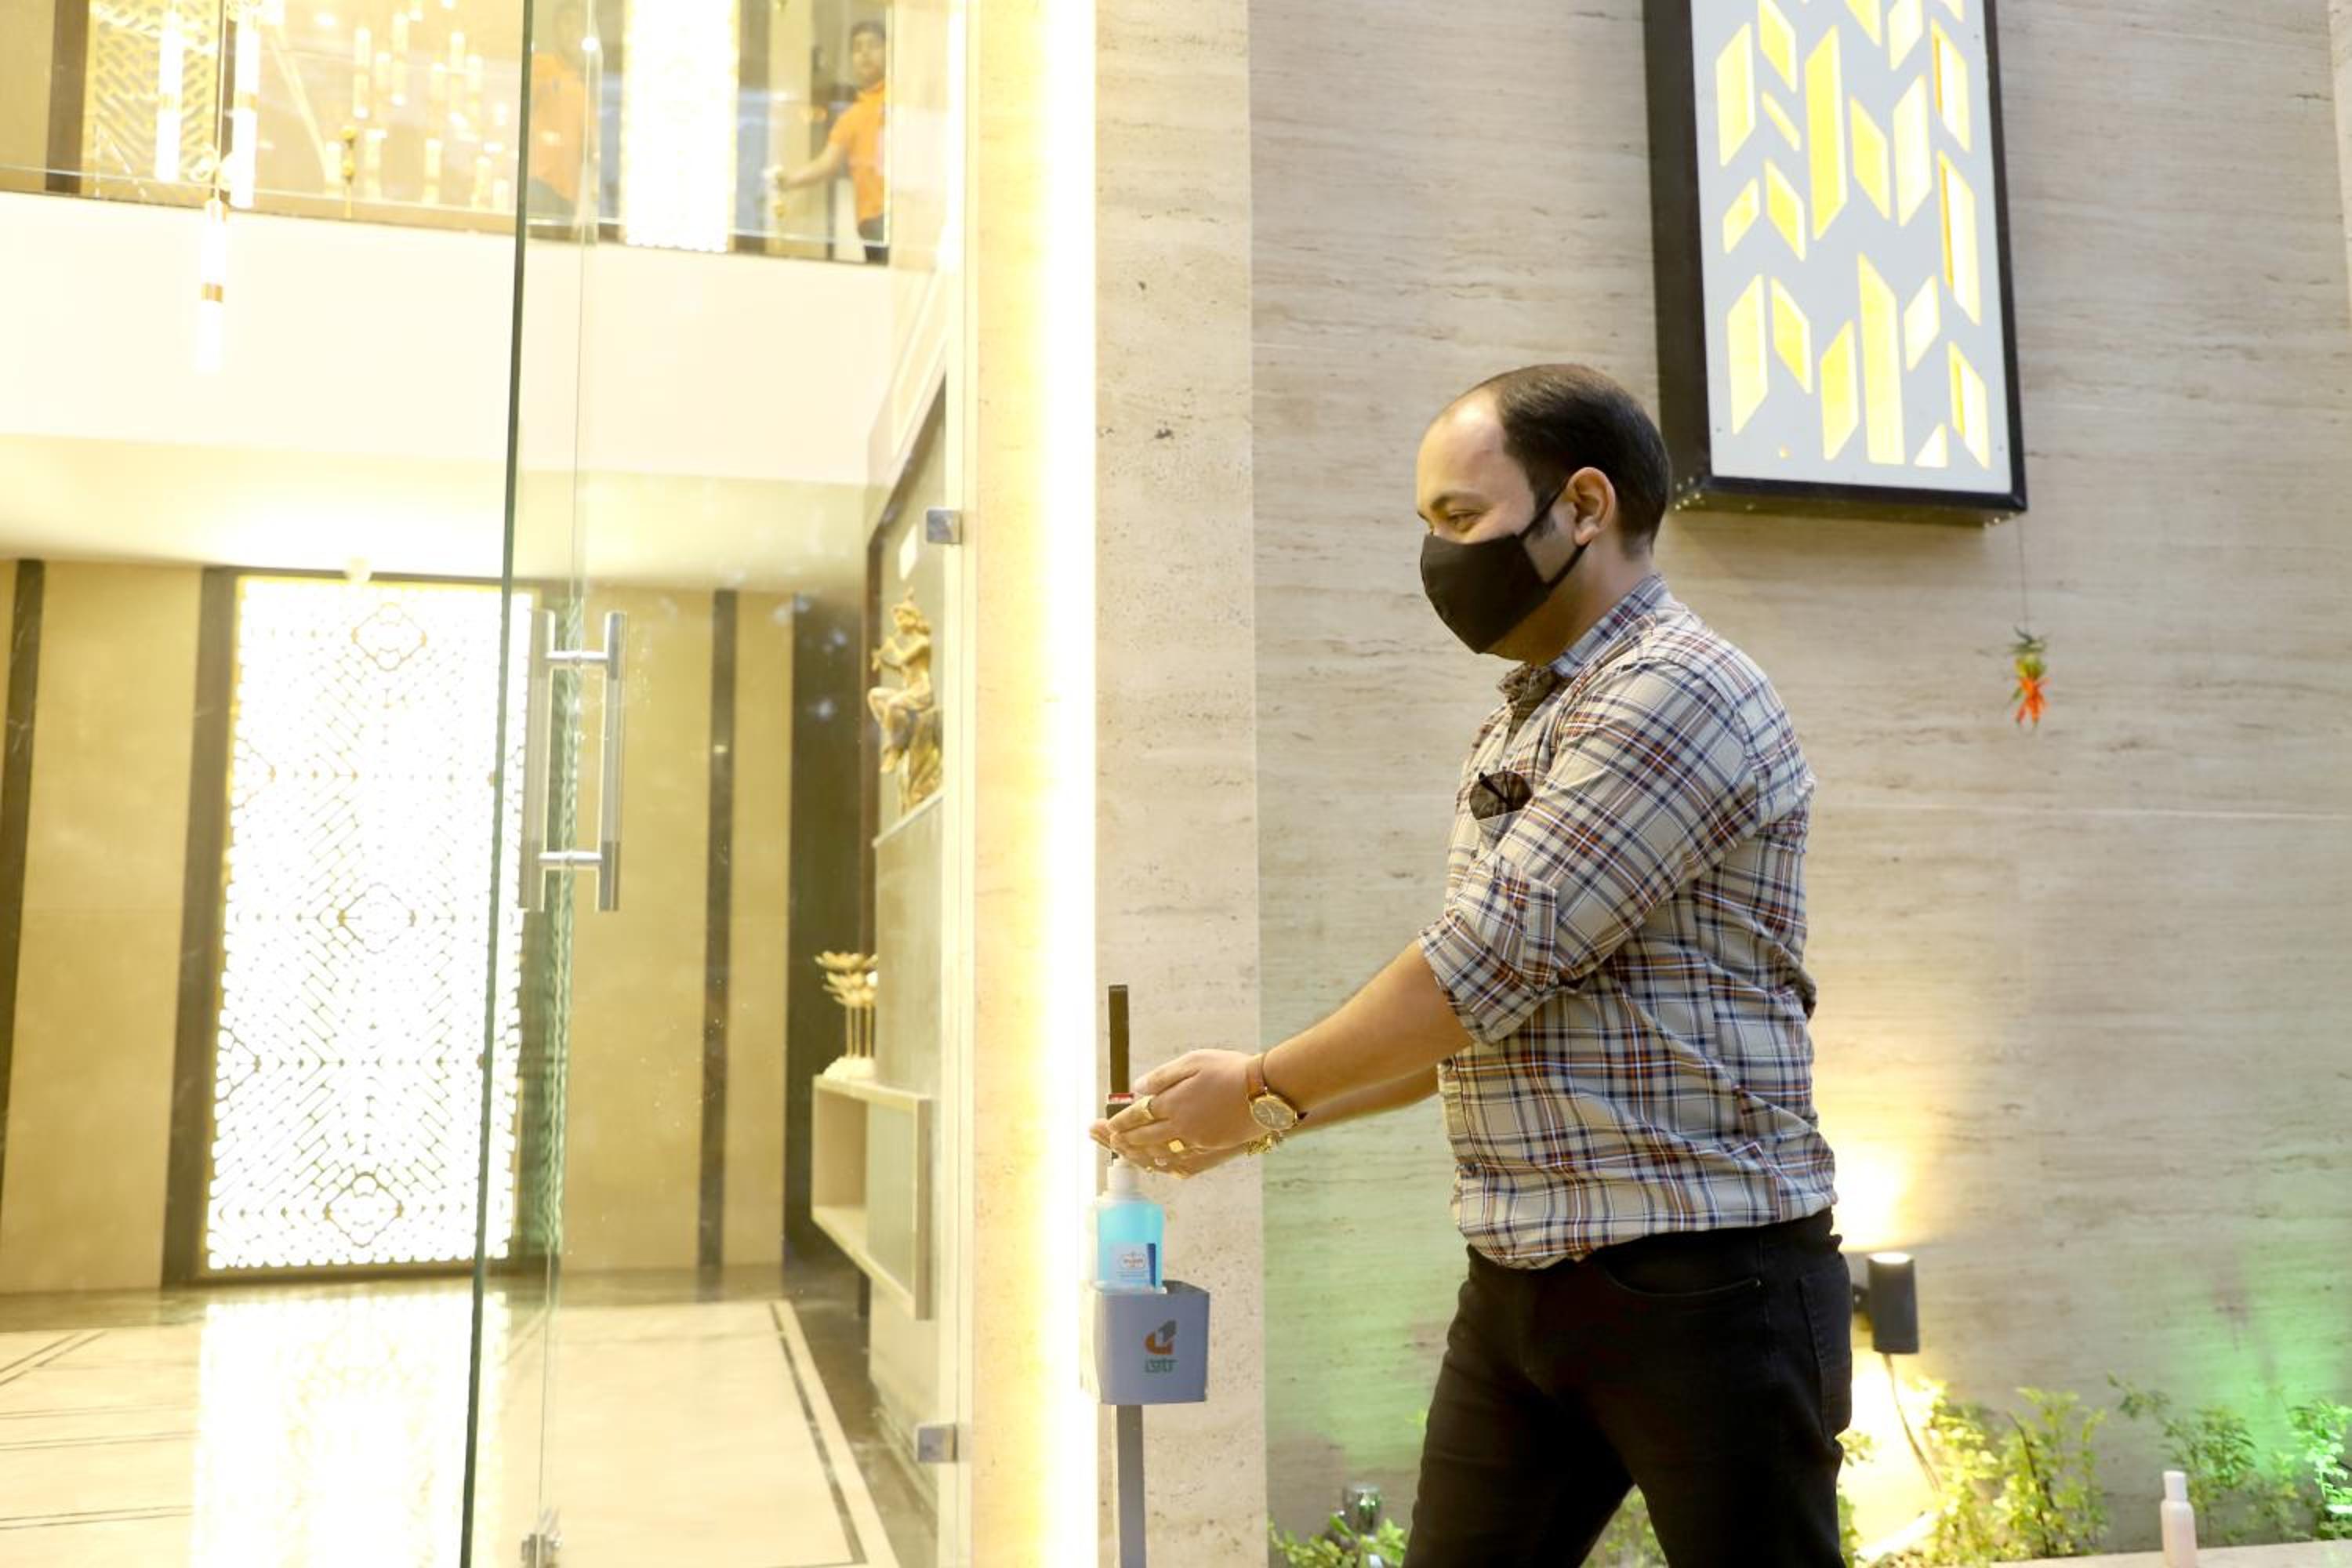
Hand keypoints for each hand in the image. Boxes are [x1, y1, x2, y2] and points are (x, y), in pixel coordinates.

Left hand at [1089, 1049, 1260, 1169]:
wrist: (1266, 1092)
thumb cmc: (1231, 1070)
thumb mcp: (1194, 1061)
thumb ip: (1163, 1076)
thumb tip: (1138, 1088)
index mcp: (1173, 1102)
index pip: (1137, 1115)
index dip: (1120, 1121)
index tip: (1107, 1124)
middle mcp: (1180, 1126)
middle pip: (1142, 1138)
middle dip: (1121, 1139)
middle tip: (1106, 1140)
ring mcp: (1196, 1141)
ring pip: (1158, 1154)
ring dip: (1138, 1154)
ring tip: (1125, 1152)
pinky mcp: (1211, 1149)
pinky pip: (1179, 1162)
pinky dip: (1162, 1163)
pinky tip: (1157, 1162)